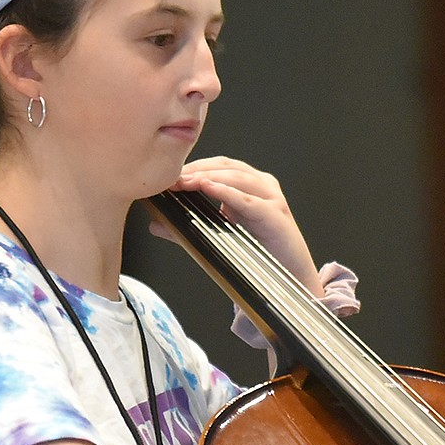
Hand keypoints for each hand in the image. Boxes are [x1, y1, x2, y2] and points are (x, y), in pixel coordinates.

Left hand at [167, 157, 325, 295]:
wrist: (290, 279)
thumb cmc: (258, 255)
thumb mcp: (219, 236)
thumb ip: (187, 230)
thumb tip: (155, 225)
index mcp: (250, 185)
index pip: (217, 165)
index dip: (193, 166)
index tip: (169, 174)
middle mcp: (262, 186)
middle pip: (226, 167)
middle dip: (197, 170)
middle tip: (172, 177)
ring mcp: (272, 198)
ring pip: (237, 177)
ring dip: (208, 177)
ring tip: (185, 181)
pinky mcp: (276, 216)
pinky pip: (250, 201)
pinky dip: (228, 193)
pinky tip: (209, 189)